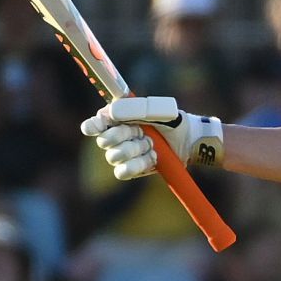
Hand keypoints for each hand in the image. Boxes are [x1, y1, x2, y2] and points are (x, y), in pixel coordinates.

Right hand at [81, 97, 224, 178]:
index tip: (100, 125)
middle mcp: (114, 137)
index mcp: (115, 119)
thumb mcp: (155, 109)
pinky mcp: (131, 170)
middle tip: (142, 131)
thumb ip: (133, 108)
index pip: (93, 125)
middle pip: (104, 141)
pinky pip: (122, 172)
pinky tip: (153, 157)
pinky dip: (139, 164)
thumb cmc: (170, 120)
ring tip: (152, 144)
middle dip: (124, 136)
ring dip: (136, 150)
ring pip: (114, 157)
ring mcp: (122, 155)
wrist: (187, 139)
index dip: (93, 126)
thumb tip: (111, 113)